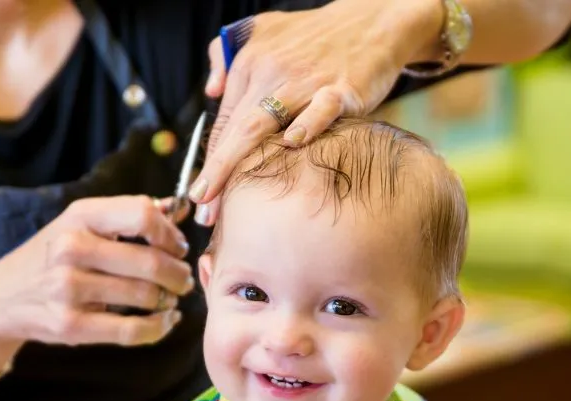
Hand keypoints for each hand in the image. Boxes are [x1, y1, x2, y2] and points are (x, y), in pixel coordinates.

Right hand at [0, 195, 194, 349]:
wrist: (2, 297)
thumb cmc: (56, 257)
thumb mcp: (85, 224)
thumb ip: (132, 214)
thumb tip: (181, 208)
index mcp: (80, 216)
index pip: (143, 215)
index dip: (172, 235)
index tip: (179, 248)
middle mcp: (71, 249)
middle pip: (153, 261)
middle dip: (180, 274)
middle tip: (184, 280)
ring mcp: (67, 288)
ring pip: (147, 295)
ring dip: (170, 300)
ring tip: (170, 299)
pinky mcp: (69, 325)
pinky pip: (133, 330)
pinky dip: (160, 327)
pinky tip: (166, 321)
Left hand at [190, 0, 442, 225]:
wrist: (372, 20)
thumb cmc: (317, 34)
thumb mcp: (263, 30)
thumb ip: (229, 54)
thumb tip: (211, 90)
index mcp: (251, 64)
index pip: (224, 120)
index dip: (209, 160)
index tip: (199, 195)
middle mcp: (272, 72)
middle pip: (236, 129)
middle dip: (216, 171)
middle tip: (204, 209)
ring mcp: (306, 81)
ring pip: (263, 123)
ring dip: (239, 163)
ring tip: (227, 201)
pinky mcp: (341, 88)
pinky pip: (321, 109)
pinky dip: (307, 125)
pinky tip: (293, 144)